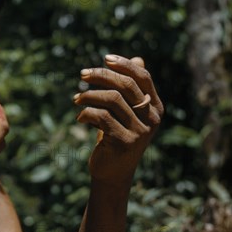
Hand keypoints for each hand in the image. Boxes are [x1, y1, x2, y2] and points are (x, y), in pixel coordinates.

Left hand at [74, 54, 163, 184]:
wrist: (112, 173)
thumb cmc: (116, 136)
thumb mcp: (125, 111)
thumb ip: (131, 88)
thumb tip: (138, 58)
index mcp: (155, 107)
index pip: (143, 78)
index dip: (125, 65)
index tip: (105, 58)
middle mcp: (153, 118)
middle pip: (126, 85)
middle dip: (101, 75)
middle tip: (82, 75)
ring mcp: (140, 131)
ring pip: (112, 99)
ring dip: (89, 95)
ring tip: (76, 99)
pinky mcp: (125, 142)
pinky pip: (102, 117)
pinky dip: (86, 113)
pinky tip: (79, 118)